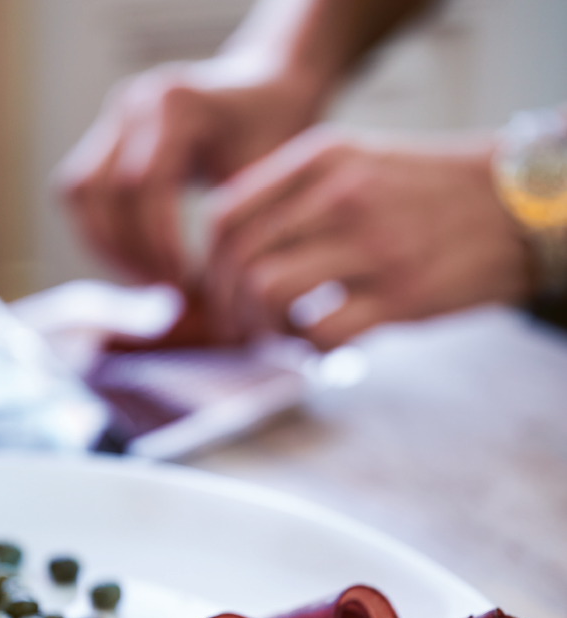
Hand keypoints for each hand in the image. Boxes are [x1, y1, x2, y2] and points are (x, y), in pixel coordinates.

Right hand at [55, 59, 319, 284]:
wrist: (267, 87)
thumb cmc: (276, 135)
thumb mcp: (269, 177)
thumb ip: (238, 226)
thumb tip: (217, 303)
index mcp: (176, 104)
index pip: (143, 185)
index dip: (157, 244)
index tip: (181, 285)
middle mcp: (134, 102)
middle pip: (100, 190)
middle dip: (127, 251)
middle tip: (163, 292)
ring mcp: (113, 116)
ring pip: (79, 192)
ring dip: (106, 246)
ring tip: (148, 282)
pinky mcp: (105, 135)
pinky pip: (81, 191)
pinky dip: (102, 232)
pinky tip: (138, 262)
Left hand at [206, 126, 532, 347]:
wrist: (517, 206)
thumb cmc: (429, 194)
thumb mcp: (359, 166)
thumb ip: (297, 198)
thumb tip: (236, 257)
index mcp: (321, 158)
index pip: (225, 215)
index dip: (210, 267)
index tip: (220, 295)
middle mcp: (340, 193)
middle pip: (239, 259)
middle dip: (230, 308)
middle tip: (246, 330)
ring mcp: (371, 242)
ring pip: (269, 291)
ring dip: (264, 329)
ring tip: (286, 336)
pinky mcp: (400, 293)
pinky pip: (320, 332)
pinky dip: (310, 350)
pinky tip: (325, 345)